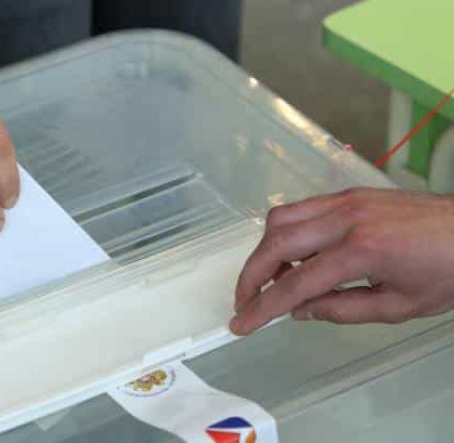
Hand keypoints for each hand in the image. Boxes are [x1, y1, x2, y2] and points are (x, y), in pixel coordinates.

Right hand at [230, 188, 453, 334]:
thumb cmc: (449, 270)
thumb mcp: (400, 306)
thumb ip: (343, 310)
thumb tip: (300, 310)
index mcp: (363, 251)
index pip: (296, 283)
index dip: (263, 307)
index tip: (243, 323)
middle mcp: (347, 218)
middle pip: (276, 244)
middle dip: (251, 276)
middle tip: (244, 302)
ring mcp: (346, 201)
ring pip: (281, 218)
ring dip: (265, 250)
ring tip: (272, 279)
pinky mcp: (350, 194)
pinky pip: (302, 208)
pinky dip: (285, 232)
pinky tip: (295, 254)